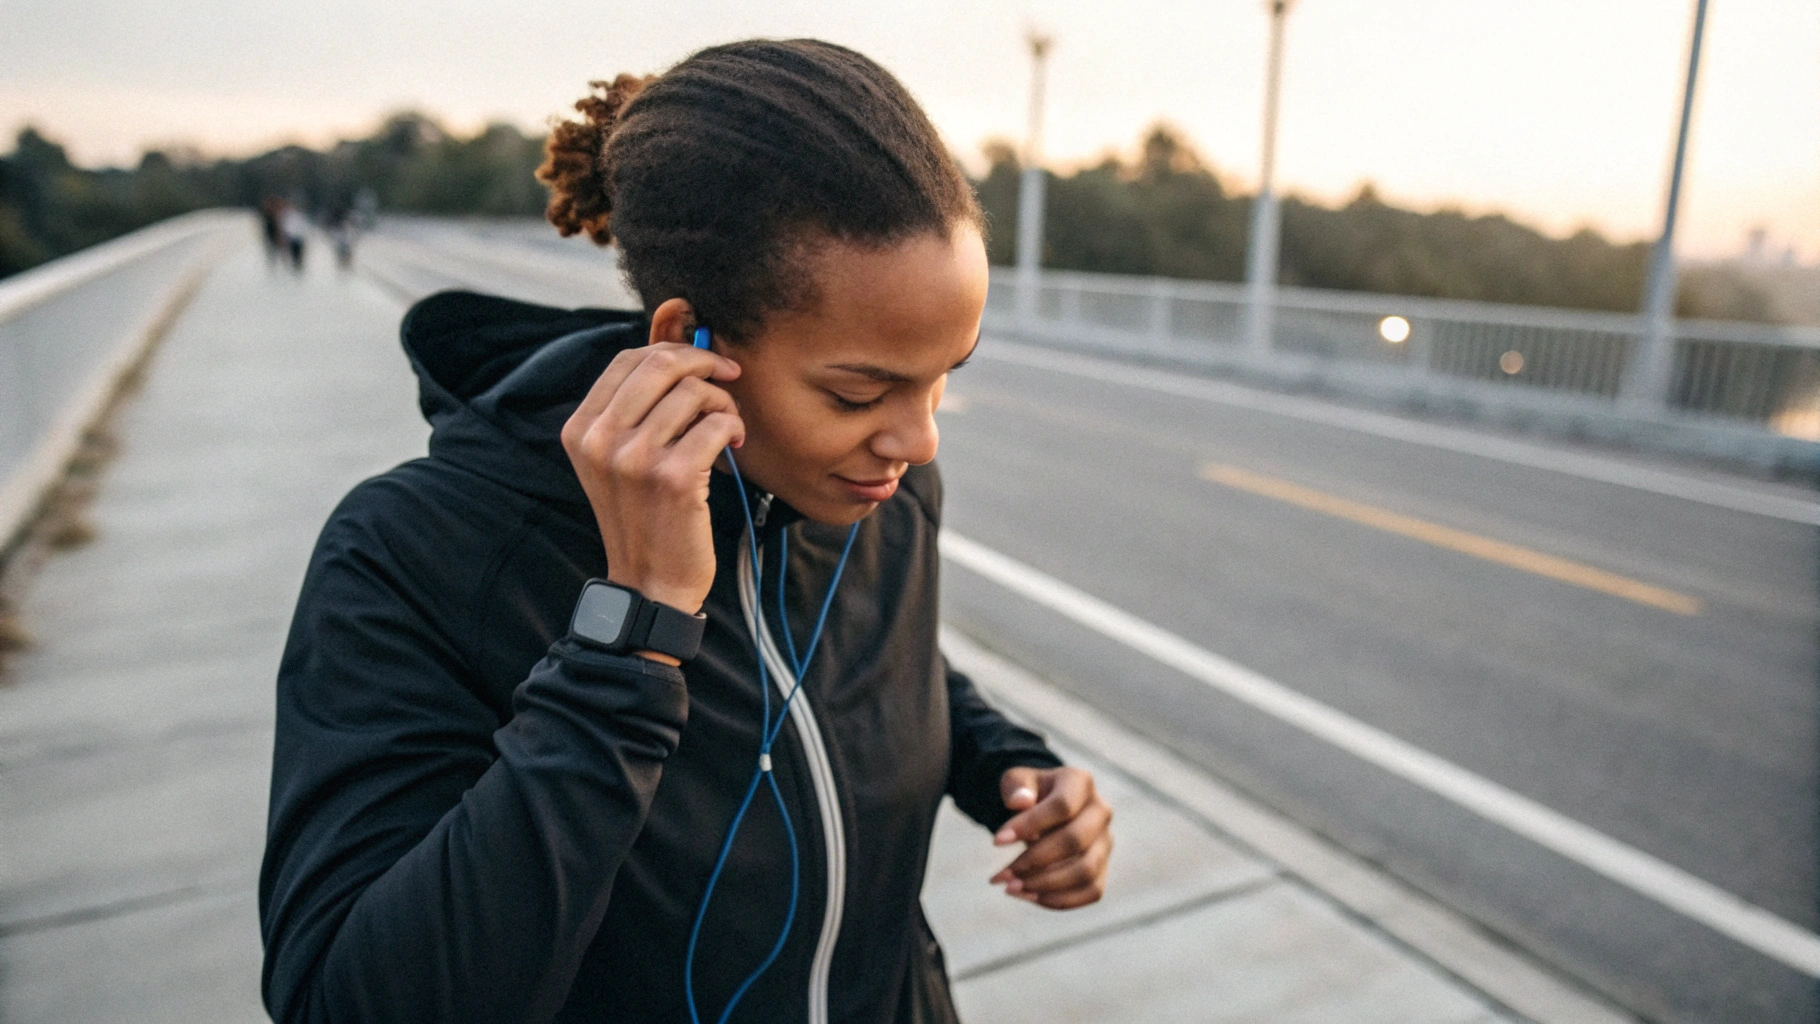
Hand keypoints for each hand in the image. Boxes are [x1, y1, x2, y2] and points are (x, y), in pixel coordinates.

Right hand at [562, 341, 744, 624]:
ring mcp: (634, 459)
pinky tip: (734, 444)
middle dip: (704, 361)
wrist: (650, 582)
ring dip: (723, 402)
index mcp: (581, 429)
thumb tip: (679, 353)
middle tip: (728, 376)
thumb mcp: (618, 460)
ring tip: (728, 426)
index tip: (702, 363)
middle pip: (660, 364)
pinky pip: (716, 424)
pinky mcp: (673, 478)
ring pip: (694, 392)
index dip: (673, 350)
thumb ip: (635, 409)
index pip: (627, 359)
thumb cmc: (643, 516)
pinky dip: (733, 426)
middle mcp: (600, 440)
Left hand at [988, 765, 1112, 909]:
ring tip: (1011, 888)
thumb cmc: (1029, 794)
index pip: (1062, 806)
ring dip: (1045, 885)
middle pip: (1075, 841)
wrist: (1045, 809)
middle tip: (1002, 874)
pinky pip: (1091, 891)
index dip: (1029, 825)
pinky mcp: (1103, 867)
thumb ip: (1016, 786)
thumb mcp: (1017, 781)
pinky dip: (1059, 900)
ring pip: (1085, 871)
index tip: (997, 841)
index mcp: (1080, 782)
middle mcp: (1100, 811)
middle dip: (1035, 861)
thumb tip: (1021, 802)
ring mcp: (1105, 841)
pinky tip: (1028, 896)